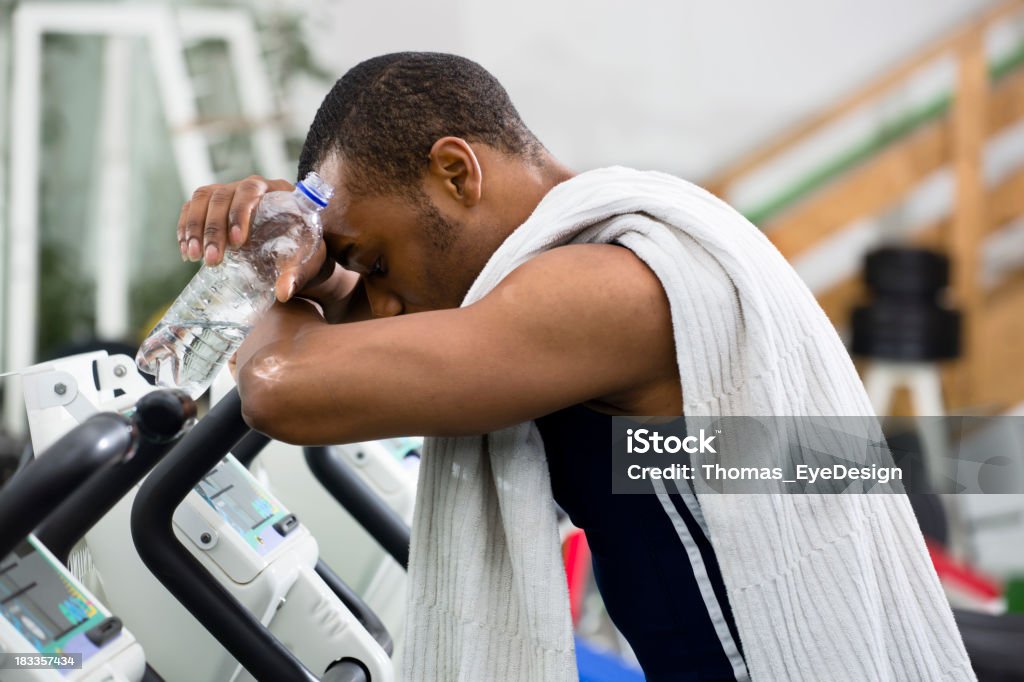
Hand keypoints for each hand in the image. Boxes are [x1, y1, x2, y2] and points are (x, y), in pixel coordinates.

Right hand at [178, 175, 329, 301]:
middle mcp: (248, 187)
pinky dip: (186, 228)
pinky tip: (186, 251)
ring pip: (201, 199)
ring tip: (193, 257)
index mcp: (275, 190)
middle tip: (211, 261)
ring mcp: (228, 193)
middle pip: (221, 196)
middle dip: (213, 229)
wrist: (297, 247)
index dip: (240, 213)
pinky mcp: (213, 206)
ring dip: (194, 228)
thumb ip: (298, 273)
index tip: (237, 242)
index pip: (251, 191)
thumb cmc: (305, 249)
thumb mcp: (308, 259)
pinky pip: (192, 208)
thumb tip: (284, 292)